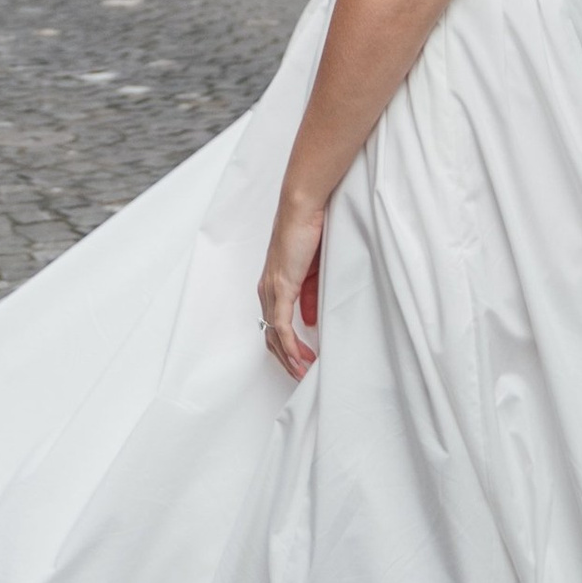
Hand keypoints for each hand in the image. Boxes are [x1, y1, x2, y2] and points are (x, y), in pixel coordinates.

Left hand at [258, 191, 325, 379]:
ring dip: (288, 358)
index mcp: (274, 284)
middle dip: (286, 360)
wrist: (303, 207)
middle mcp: (268, 290)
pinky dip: (290, 346)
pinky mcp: (281, 287)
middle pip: (271, 337)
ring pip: (274, 336)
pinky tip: (300, 359)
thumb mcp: (313, 270)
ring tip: (303, 373)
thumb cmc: (309, 230)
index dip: (287, 346)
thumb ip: (309, 295)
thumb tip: (309, 320)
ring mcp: (272, 290)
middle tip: (301, 375)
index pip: (275, 325)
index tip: (303, 361)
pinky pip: (282, 326)